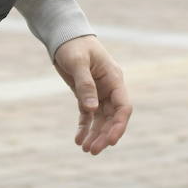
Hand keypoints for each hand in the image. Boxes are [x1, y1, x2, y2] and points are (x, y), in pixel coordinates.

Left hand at [53, 36, 131, 155]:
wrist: (64, 36)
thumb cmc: (74, 45)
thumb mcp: (78, 62)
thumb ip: (85, 85)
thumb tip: (92, 109)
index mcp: (114, 79)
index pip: (123, 107)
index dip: (119, 125)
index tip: (111, 140)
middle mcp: (109, 88)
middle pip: (112, 117)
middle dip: (104, 135)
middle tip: (93, 151)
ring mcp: (98, 93)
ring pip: (101, 119)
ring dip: (95, 134)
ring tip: (86, 150)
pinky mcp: (86, 95)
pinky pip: (88, 115)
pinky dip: (84, 127)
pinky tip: (78, 139)